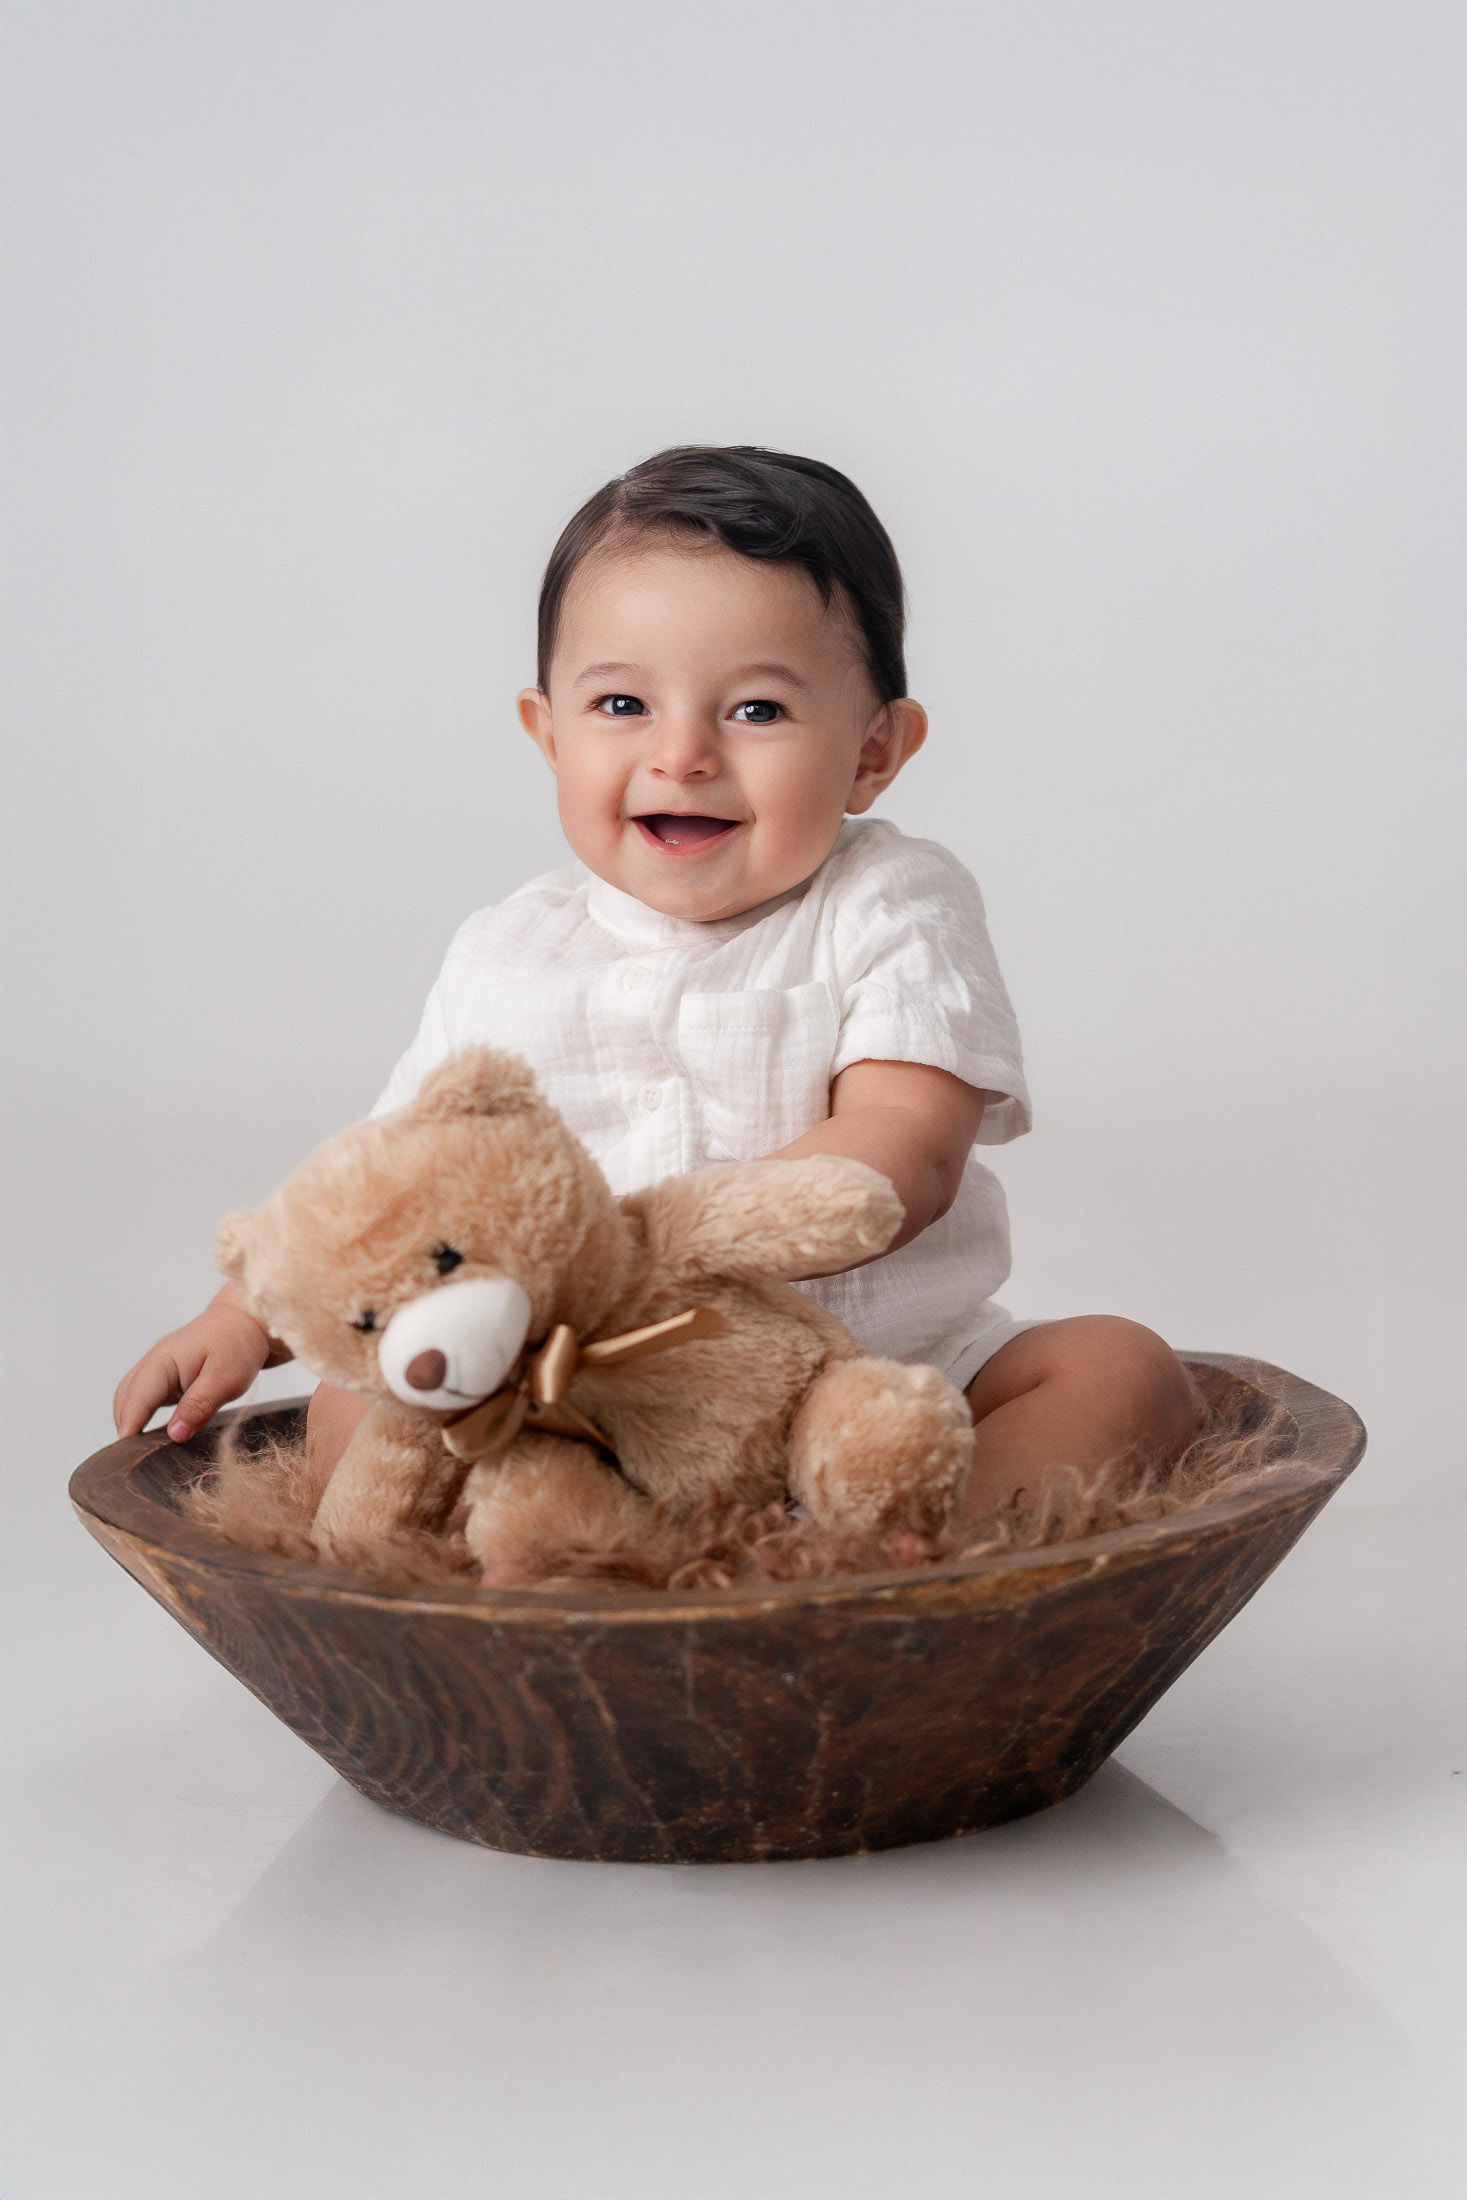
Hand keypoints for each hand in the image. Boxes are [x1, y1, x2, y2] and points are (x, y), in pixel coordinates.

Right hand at [112, 1287, 284, 1441]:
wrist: (245, 1323)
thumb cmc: (237, 1346)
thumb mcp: (224, 1378)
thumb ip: (198, 1405)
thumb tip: (174, 1435)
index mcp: (162, 1360)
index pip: (137, 1397)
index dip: (129, 1426)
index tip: (123, 1455)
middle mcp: (152, 1363)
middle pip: (126, 1399)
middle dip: (125, 1428)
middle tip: (130, 1462)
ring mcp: (156, 1369)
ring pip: (130, 1399)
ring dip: (130, 1423)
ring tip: (137, 1454)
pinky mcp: (164, 1377)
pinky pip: (143, 1398)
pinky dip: (141, 1416)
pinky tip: (150, 1438)